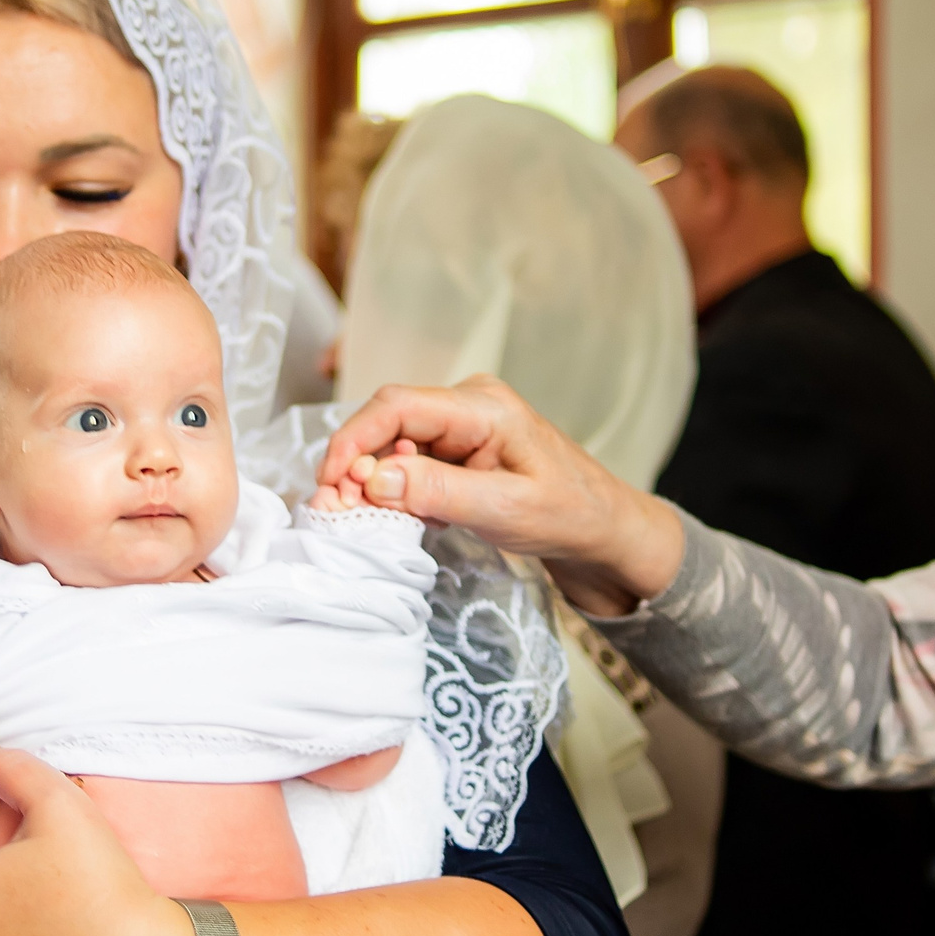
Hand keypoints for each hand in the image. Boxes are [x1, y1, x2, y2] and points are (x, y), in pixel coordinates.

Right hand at [320, 377, 687, 615]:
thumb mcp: (506, 510)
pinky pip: (409, 464)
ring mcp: (461, 427)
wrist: (604, 530)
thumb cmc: (570, 515)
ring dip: (369, 483)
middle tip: (336, 512)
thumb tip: (373, 479)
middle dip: (354, 466)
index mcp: (483, 406)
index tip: (330, 483)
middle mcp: (466, 405)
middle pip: (387, 424)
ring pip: (392, 446)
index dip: (353, 440)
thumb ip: (439, 492)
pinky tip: (399, 518)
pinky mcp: (458, 452)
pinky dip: (393, 491)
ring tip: (358, 520)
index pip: (397, 406)